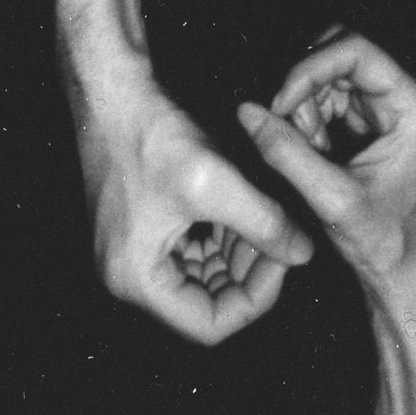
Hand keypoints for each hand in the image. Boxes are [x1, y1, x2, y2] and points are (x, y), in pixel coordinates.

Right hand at [72, 76, 313, 344]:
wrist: (111, 89)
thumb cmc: (150, 134)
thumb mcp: (216, 183)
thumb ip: (265, 224)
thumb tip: (303, 255)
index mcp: (137, 278)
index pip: (210, 325)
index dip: (255, 300)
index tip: (282, 261)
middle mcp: (129, 274)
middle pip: (207, 302)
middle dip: (250, 274)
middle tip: (284, 239)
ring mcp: (135, 251)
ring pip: (204, 275)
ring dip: (240, 255)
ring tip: (271, 222)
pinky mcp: (145, 227)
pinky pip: (192, 250)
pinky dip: (223, 237)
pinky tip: (249, 211)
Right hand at [236, 28, 415, 286]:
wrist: (401, 269)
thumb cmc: (382, 241)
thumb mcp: (330, 198)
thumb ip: (287, 154)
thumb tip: (249, 113)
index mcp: (414, 108)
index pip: (358, 50)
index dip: (311, 67)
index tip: (282, 100)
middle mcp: (407, 98)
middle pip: (342, 53)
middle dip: (305, 85)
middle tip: (289, 125)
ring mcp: (389, 107)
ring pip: (331, 72)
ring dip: (305, 105)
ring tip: (308, 150)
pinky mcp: (372, 120)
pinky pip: (330, 95)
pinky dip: (310, 118)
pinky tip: (313, 152)